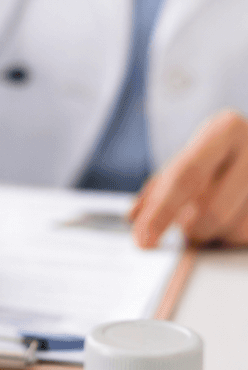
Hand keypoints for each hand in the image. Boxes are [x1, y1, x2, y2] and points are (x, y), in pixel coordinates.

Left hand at [130, 110, 247, 247]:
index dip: (162, 211)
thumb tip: (135, 220)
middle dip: (189, 228)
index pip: (186, 176)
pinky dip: (231, 238)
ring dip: (212, 235)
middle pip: (212, 209)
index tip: (143, 240)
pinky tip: (228, 222)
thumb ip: (156, 191)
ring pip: (234, 229)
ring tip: (207, 218)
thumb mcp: (182, 162)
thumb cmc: (212, 159)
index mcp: (225, 129)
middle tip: (182, 229)